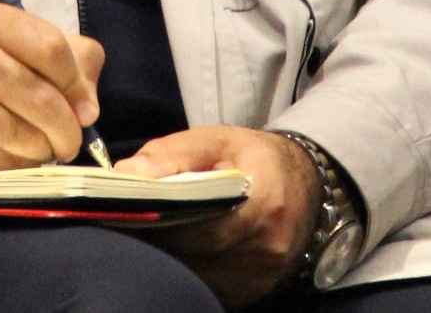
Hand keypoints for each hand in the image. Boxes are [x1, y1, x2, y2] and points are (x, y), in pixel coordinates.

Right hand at [0, 2, 103, 174]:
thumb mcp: (20, 53)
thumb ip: (72, 62)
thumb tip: (88, 108)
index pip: (55, 50)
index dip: (77, 87)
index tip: (83, 109)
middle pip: (44, 98)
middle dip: (66, 130)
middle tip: (66, 143)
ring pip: (26, 135)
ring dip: (41, 152)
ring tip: (34, 148)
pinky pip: (3, 160)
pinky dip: (15, 167)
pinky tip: (4, 157)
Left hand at [118, 125, 319, 307]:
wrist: (304, 182)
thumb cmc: (253, 157)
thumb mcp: (214, 141)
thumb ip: (169, 155)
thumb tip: (125, 172)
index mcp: (261, 198)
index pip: (199, 224)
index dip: (161, 221)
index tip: (131, 214)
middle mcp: (268, 243)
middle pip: (197, 254)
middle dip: (162, 242)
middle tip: (133, 226)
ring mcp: (265, 272)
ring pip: (201, 278)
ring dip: (174, 262)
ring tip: (155, 238)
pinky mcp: (259, 290)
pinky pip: (213, 290)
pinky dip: (192, 275)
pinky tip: (180, 255)